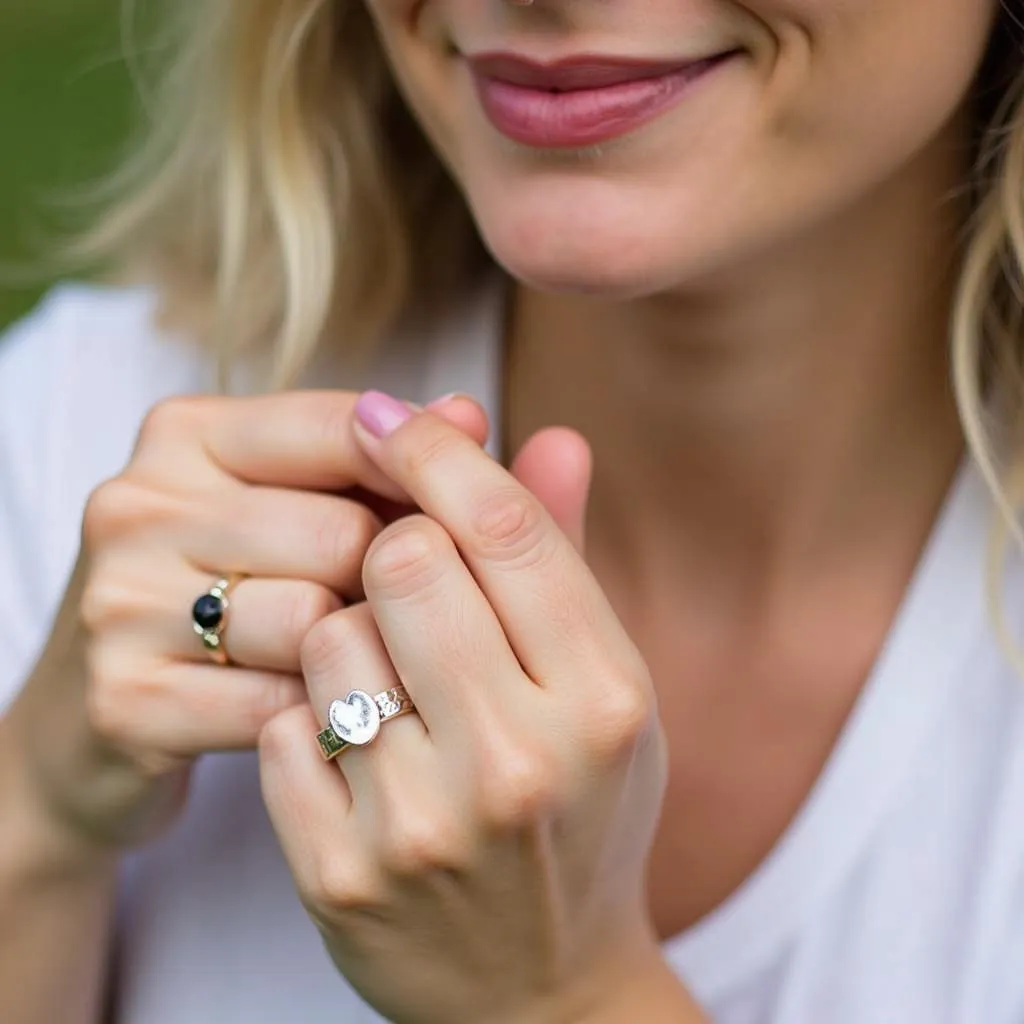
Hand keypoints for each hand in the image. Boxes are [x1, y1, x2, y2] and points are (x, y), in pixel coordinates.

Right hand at [6, 390, 487, 852]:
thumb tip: (467, 413)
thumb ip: (379, 458)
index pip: (345, 427)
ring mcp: (120, 602)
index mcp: (187, 433)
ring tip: (350, 661)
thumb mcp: (292, 504)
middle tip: (392, 610)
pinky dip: (320, 714)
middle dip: (386, 582)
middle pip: (343, 535)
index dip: (421, 478)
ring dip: (355, 653)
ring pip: (316, 621)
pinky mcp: (124, 698)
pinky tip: (316, 710)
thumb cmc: (230, 590)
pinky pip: (282, 706)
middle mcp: (139, 503)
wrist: (101, 713)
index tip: (454, 519)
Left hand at [260, 392, 672, 1023]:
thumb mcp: (605, 690)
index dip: (436, 450)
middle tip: (404, 576)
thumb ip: (569, 557)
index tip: (394, 416)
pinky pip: (281, 721)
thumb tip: (552, 432)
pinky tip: (354, 750)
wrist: (539, 988)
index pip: (504, 526)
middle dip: (393, 546)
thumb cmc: (580, 813)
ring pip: (329, 632)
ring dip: (347, 632)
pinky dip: (308, 714)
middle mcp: (522, 761)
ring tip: (389, 682)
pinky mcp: (341, 875)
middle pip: (403, 558)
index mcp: (605, 700)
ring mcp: (426, 824)